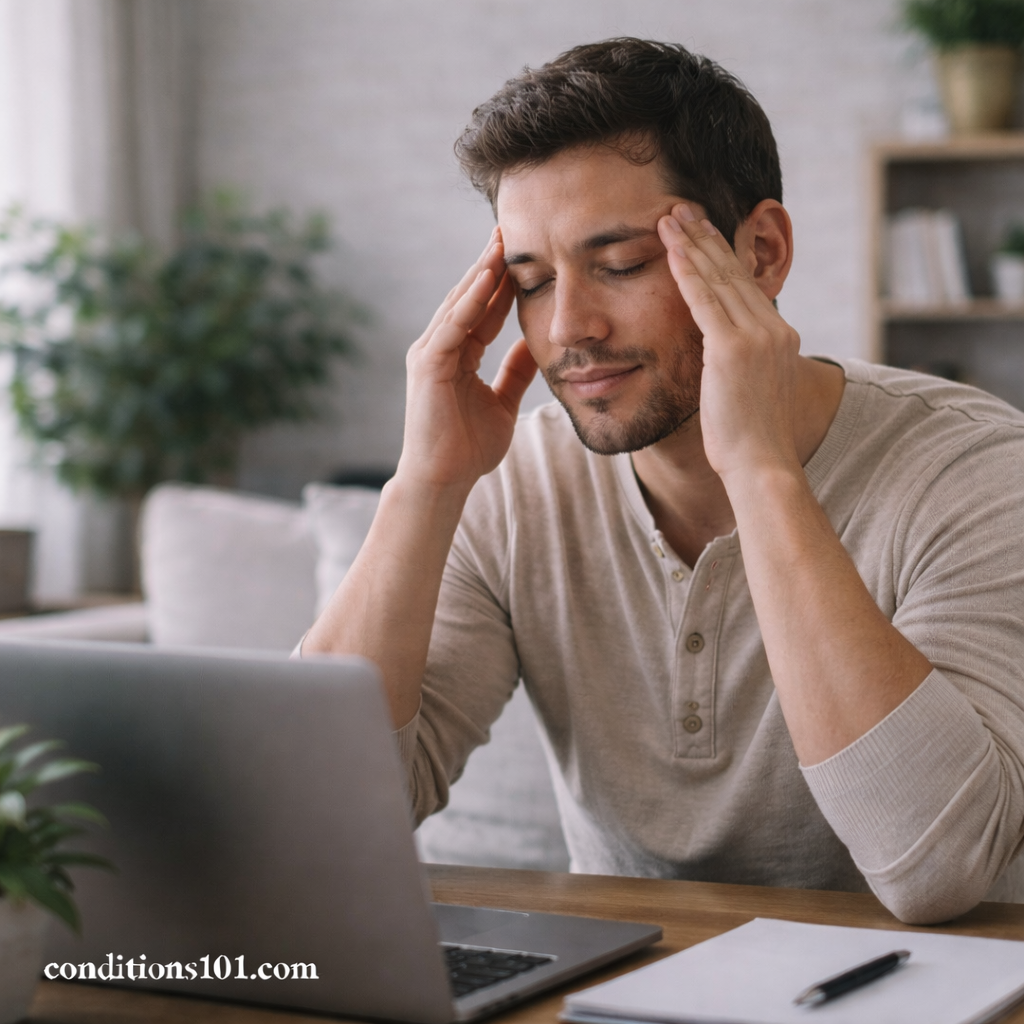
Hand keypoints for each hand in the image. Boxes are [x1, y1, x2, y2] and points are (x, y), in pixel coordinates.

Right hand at [398, 228, 538, 494]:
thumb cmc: (469, 449)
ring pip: (458, 304)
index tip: (525, 252)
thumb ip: (515, 372)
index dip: (503, 281)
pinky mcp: (427, 366)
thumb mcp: (503, 402)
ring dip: (480, 272)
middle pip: (469, 297)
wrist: (444, 482)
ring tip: (501, 241)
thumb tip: (535, 344)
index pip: (484, 309)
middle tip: (511, 228)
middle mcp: (440, 347)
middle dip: (490, 264)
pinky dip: (468, 302)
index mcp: (458, 354)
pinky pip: (451, 326)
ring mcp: (429, 354)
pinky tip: (486, 279)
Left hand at [657, 204, 800, 483]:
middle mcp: (773, 329)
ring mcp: (756, 337)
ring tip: (670, 216)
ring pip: (718, 278)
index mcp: (779, 337)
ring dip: (692, 243)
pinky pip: (704, 300)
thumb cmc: (751, 443)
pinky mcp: (733, 349)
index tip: (702, 231)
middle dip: (706, 237)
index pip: (744, 286)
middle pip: (733, 272)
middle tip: (683, 207)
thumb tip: (722, 365)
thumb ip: (739, 368)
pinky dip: (687, 271)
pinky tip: (671, 248)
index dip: (722, 255)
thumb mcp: (750, 394)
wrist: (763, 466)